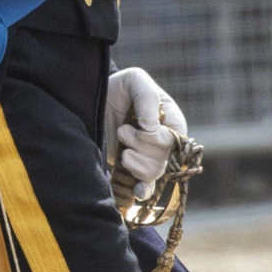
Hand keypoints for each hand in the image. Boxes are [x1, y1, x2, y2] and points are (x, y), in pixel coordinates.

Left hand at [106, 67, 186, 200]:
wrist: (96, 99)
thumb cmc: (120, 88)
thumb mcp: (135, 80)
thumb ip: (147, 97)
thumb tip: (150, 127)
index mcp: (170, 121)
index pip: (175, 140)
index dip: (157, 137)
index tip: (140, 125)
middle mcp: (163, 143)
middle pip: (163, 158)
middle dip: (140, 145)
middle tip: (122, 130)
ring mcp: (148, 158)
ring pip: (153, 173)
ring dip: (134, 162)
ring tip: (122, 148)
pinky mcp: (132, 169)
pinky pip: (146, 188)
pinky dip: (143, 191)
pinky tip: (137, 191)